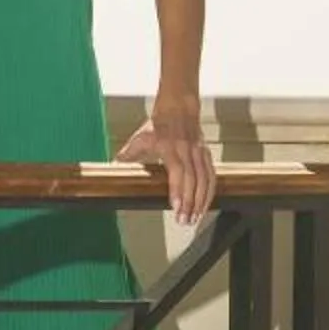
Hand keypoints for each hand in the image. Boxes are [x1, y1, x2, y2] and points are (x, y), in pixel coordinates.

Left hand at [115, 95, 214, 225]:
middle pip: (192, 180)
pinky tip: (205, 206)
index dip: (178, 190)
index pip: (178, 171)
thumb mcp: (140, 136)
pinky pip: (212, 176)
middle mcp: (187, 150)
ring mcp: (199, 152)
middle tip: (184, 221)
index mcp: (170, 146)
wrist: (179, 108)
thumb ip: (129, 152)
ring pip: (204, 179)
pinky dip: (210, 192)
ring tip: (195, 218)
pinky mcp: (207, 155)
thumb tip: (116, 163)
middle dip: (190, 202)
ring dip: (201, 201)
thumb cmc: (158, 124)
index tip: (176, 207)